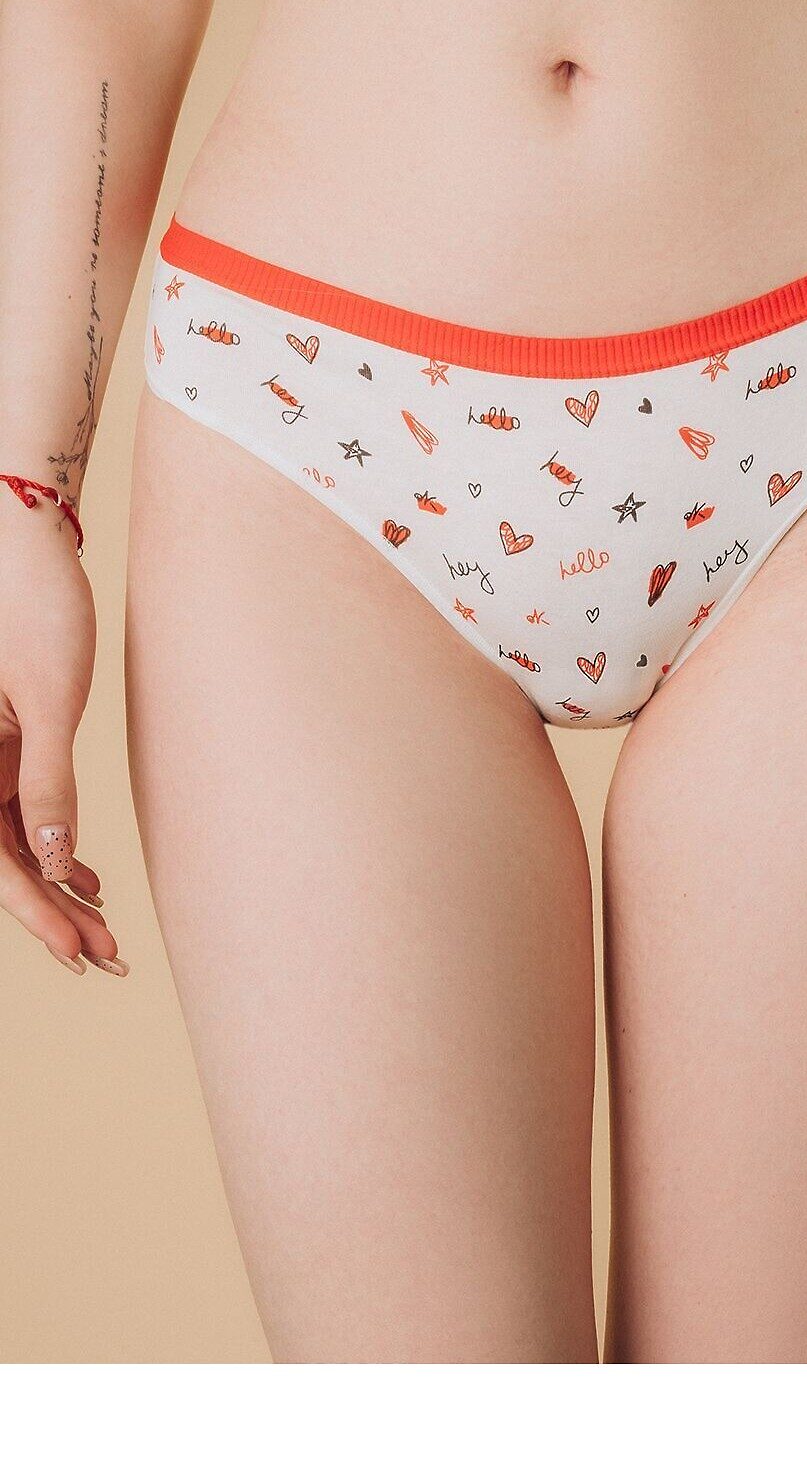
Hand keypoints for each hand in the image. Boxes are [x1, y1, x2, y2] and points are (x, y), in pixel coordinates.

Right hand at [0, 496, 126, 974]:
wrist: (25, 538)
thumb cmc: (34, 605)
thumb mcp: (48, 699)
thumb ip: (45, 781)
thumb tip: (57, 861)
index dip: (37, 914)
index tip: (79, 952)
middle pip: (6, 860)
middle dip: (52, 914)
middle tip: (107, 957)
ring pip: (15, 839)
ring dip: (57, 885)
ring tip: (104, 928)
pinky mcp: (2, 739)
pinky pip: (21, 807)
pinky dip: (54, 845)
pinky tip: (87, 876)